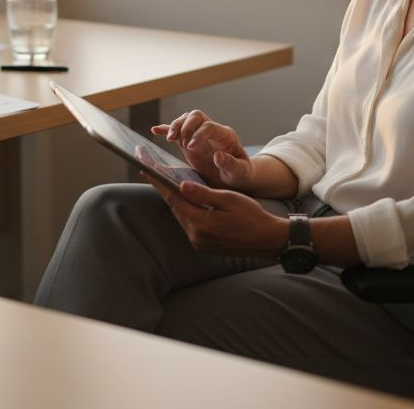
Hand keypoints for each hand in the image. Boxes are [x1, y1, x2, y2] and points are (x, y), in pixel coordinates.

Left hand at [145, 177, 286, 257]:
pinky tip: (185, 199)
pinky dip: (186, 210)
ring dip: (175, 200)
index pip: (173, 198)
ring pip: (181, 215)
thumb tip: (181, 185)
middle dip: (164, 189)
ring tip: (166, 182)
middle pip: (174, 207)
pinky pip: (189, 223)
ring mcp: (199, 242)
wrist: (267, 240)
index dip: (158, 182)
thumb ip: (203, 194)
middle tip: (152, 172)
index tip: (145, 169)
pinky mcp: (203, 245)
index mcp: (200, 223)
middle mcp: (195, 235)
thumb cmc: (251, 217)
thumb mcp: (228, 200)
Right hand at [151, 110, 253, 190]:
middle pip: (196, 116)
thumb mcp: (240, 173)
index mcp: (225, 136)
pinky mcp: (190, 143)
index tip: (190, 148)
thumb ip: (232, 165)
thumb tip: (219, 155)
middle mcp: (212, 131)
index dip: (198, 134)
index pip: (209, 126)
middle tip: (177, 140)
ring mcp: (200, 135)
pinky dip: (166, 129)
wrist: (235, 178)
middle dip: (185, 125)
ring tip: (169, 139)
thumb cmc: (240, 175)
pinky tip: (155, 130)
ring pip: (185, 120)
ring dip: (175, 126)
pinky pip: (178, 132)